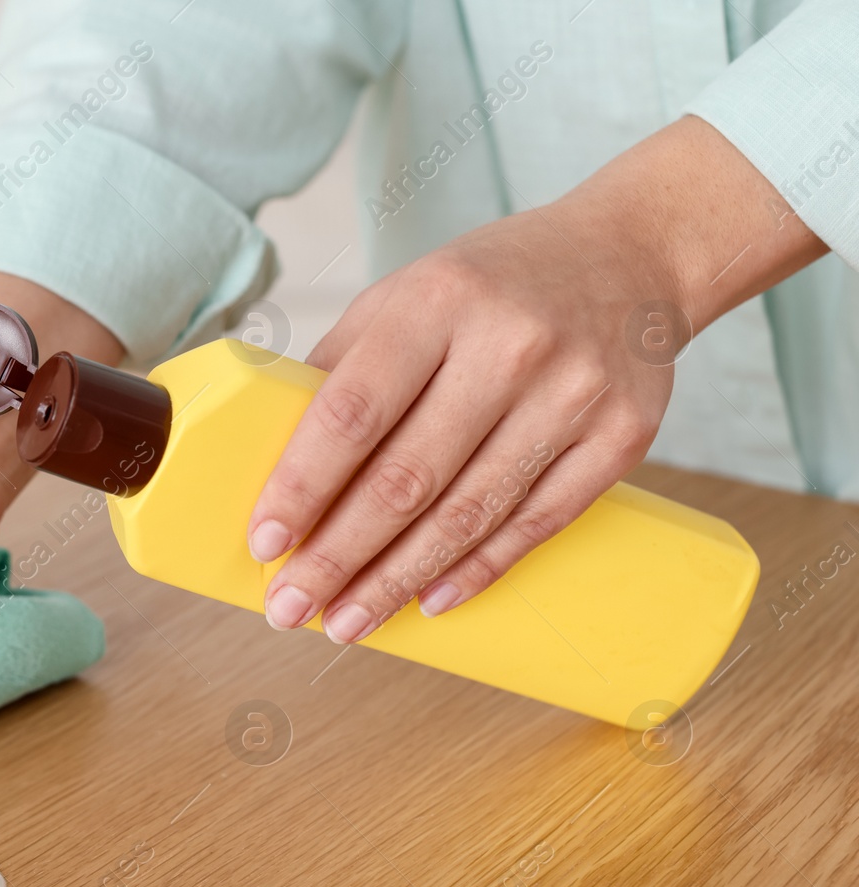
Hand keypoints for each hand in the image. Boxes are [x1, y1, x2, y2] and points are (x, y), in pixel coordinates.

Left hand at [248, 116, 825, 641]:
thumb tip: (276, 462)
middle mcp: (510, 346)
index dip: (302, 487)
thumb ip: (342, 366)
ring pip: (469, 514)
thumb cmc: (493, 282)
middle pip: (406, 479)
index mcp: (438, 300)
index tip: (264, 544)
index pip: (352, 412)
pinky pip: (536, 523)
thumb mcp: (406, 292)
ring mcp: (574, 394)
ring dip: (397, 581)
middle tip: (292, 608)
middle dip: (338, 557)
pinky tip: (428, 601)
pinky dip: (477, 571)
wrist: (631, 253)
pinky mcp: (623, 436)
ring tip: (348, 623)